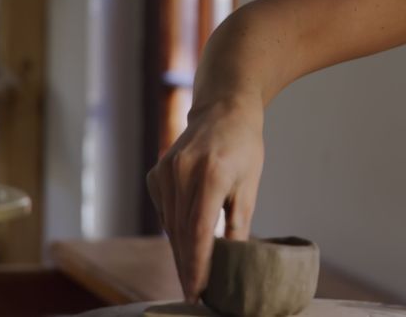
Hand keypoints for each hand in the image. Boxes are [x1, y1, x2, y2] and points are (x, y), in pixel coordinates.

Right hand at [146, 98, 264, 302]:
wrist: (223, 109)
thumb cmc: (243, 147)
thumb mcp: (249, 185)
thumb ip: (239, 224)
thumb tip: (235, 262)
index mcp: (209, 175)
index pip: (198, 232)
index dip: (197, 266)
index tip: (199, 292)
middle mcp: (181, 173)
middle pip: (180, 233)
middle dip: (187, 267)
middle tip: (196, 295)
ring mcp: (164, 172)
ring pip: (169, 226)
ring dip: (179, 253)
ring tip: (191, 278)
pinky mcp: (156, 174)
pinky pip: (164, 212)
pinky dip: (173, 231)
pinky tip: (184, 245)